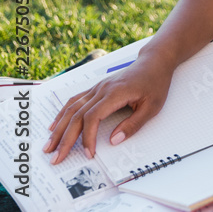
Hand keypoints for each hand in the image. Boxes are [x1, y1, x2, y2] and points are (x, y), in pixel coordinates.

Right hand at [43, 54, 172, 164]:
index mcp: (115, 93)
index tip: (89, 153)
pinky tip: (55, 126)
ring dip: (59, 128)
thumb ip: (134, 124)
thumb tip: (114, 141)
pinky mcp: (96, 88)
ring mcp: (97, 88)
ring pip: (71, 108)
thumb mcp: (153, 106)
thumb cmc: (155, 82)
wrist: (154, 62)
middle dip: (65, 139)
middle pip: (77, 115)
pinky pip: (74, 101)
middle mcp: (101, 90)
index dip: (87, 137)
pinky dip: (62, 114)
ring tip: (49, 146)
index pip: (93, 117)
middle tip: (56, 158)